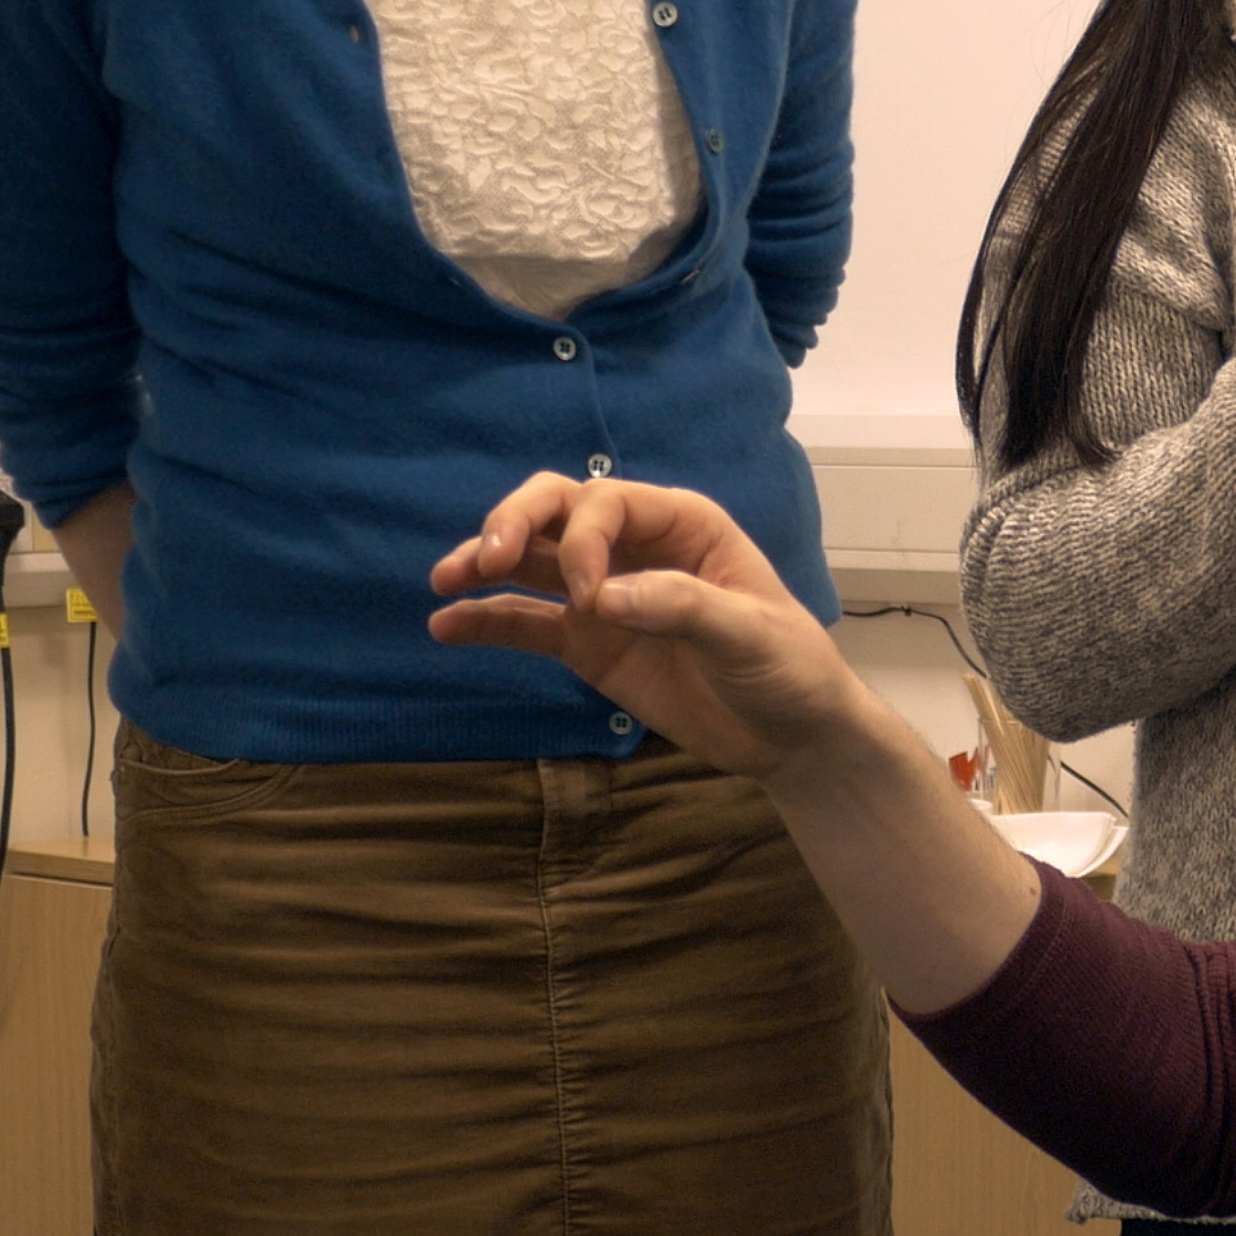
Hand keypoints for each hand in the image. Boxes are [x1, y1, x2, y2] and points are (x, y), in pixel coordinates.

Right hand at [428, 474, 887, 784]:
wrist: (792, 732)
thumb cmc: (788, 667)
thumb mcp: (749, 634)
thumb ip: (683, 607)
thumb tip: (603, 598)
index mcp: (684, 525)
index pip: (609, 503)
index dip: (583, 537)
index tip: (587, 596)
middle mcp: (637, 548)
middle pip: (559, 509)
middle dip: (515, 523)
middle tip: (483, 558)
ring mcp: (607, 595)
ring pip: (532, 560)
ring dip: (484, 562)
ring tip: (444, 581)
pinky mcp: (590, 642)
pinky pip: (527, 622)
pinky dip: (486, 620)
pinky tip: (446, 626)